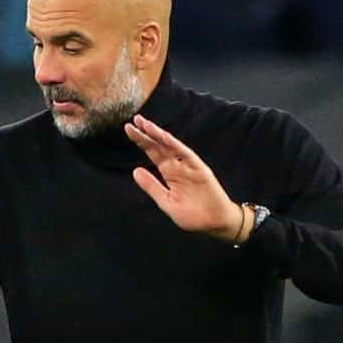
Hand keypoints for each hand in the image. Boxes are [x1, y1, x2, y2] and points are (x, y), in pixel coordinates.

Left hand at [125, 115, 241, 239]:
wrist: (214, 222)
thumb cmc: (192, 214)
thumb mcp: (166, 201)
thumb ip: (151, 186)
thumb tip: (135, 171)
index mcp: (168, 172)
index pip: (152, 152)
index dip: (141, 141)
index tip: (128, 129)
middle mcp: (177, 165)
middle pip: (159, 146)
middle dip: (146, 133)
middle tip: (134, 120)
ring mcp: (188, 165)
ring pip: (170, 146)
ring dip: (158, 134)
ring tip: (145, 124)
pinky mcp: (199, 168)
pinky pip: (185, 154)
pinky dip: (175, 145)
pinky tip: (164, 136)